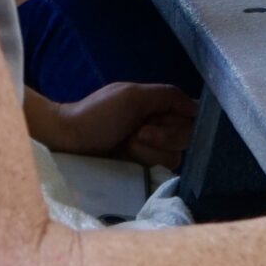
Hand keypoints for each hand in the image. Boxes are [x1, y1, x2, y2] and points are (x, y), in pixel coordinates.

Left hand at [52, 82, 198, 166]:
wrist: (69, 141)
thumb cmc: (97, 114)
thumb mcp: (133, 95)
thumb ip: (168, 95)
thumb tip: (197, 108)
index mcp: (157, 106)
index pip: (190, 113)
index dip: (180, 119)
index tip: (157, 118)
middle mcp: (159, 127)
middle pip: (187, 135)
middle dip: (163, 134)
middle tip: (137, 132)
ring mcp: (152, 150)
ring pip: (176, 154)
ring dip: (152, 149)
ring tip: (128, 144)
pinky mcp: (144, 169)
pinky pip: (164, 169)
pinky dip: (148, 161)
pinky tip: (130, 157)